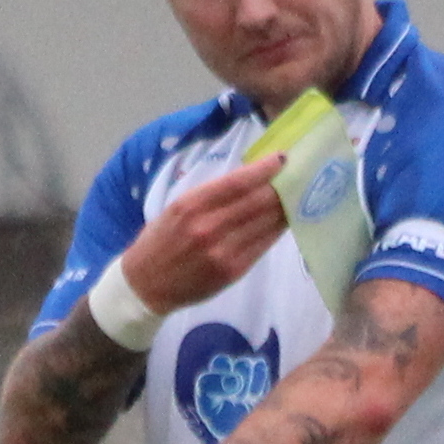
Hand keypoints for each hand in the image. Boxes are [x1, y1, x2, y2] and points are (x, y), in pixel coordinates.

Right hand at [114, 155, 291, 318]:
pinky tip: (284, 220)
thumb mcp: (177, 208)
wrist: (146, 285)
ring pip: (265, 223)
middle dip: (280, 187)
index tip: (282, 158)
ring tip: (297, 195)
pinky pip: (263, 245)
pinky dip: (276, 230)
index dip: (264, 169)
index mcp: (191, 205)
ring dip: (284, 208)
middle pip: (257, 202)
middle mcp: (208, 227)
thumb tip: (250, 180)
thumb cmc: (160, 241)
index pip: (237, 182)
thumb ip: (211, 196)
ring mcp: (222, 251)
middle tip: (297, 175)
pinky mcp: (233, 271)